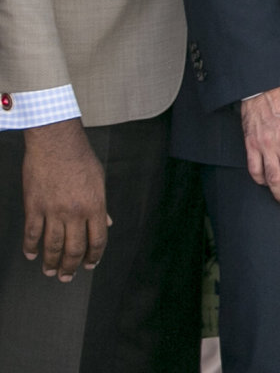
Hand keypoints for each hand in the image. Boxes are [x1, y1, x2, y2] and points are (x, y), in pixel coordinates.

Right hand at [20, 118, 107, 279]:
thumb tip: (107, 224)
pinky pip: (32, 233)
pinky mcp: (34, 206)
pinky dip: (30, 247)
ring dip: (51, 262)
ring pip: (52, 245)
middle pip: (75, 248)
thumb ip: (102, 206)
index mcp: (95, 206)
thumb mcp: (99, 181)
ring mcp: (53, 211)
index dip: (94, 256)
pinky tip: (31, 254)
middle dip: (71, 267)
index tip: (90, 265)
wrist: (56, 143)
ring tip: (50, 271)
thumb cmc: (81, 159)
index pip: (97, 240)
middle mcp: (75, 212)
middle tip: (67, 277)